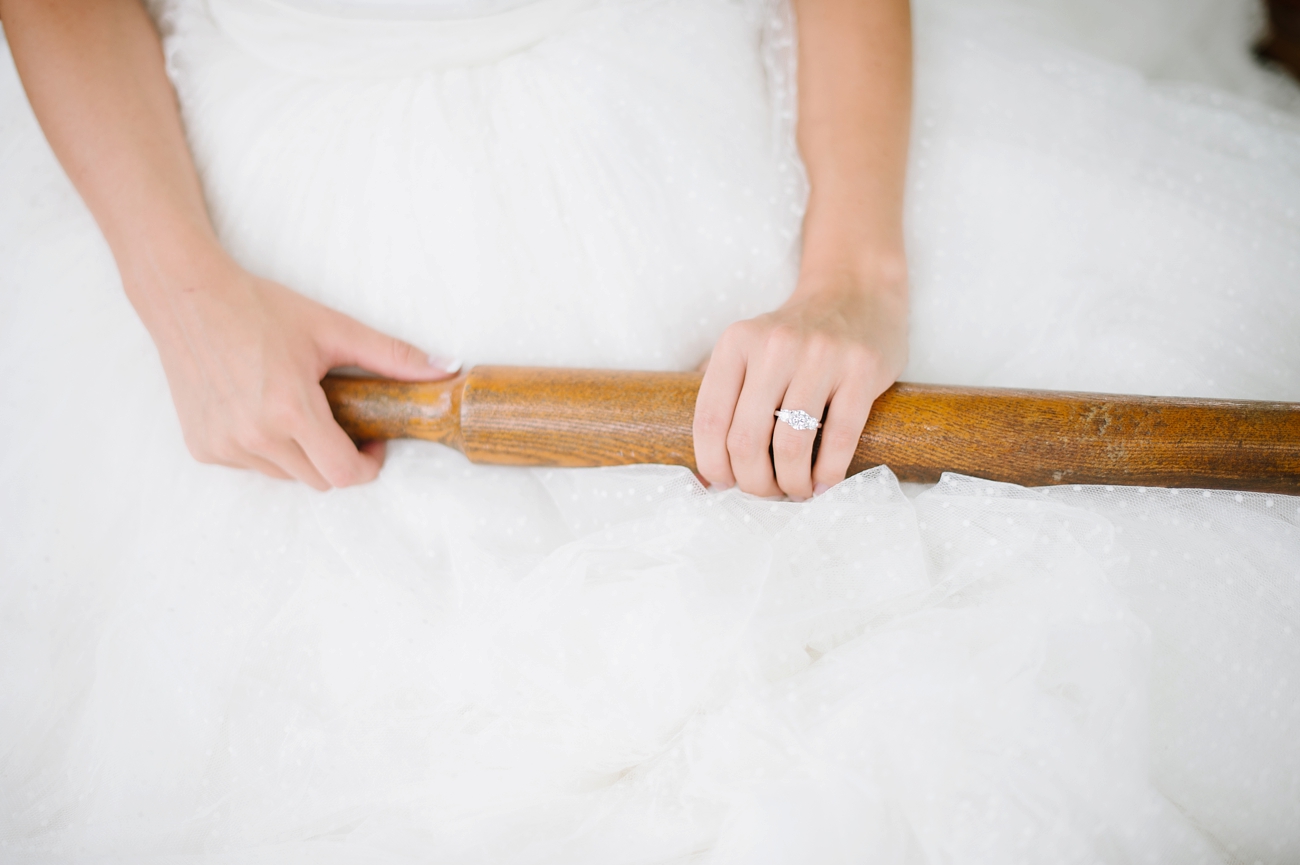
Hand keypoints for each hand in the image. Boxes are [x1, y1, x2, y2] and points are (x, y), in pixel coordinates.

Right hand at [138, 254, 455, 489]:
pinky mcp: (203, 448)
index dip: (367, 465)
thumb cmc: (258, 309)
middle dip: (338, 458)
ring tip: (298, 409)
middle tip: (340, 421)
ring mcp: (224, 447)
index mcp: (290, 412)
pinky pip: (251, 466)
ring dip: (302, 454)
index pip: (344, 474)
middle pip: (319, 480)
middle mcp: (254, 438)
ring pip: (285, 476)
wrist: (187, 296)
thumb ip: (393, 356)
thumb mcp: (333, 329)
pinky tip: (261, 409)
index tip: (373, 442)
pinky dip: (266, 449)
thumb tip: (447, 367)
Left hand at [693, 266, 906, 499]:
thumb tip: (704, 480)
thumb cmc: (795, 337)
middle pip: (747, 439)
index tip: (725, 484)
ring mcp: (821, 355)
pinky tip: (823, 483)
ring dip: (791, 483)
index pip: (710, 420)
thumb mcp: (747, 350)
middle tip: (766, 492)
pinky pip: (840, 438)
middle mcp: (775, 345)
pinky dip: (828, 473)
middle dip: (753, 482)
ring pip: (791, 444)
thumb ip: (722, 400)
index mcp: (737, 342)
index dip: (714, 465)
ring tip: (796, 490)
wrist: (856, 291)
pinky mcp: (861, 368)